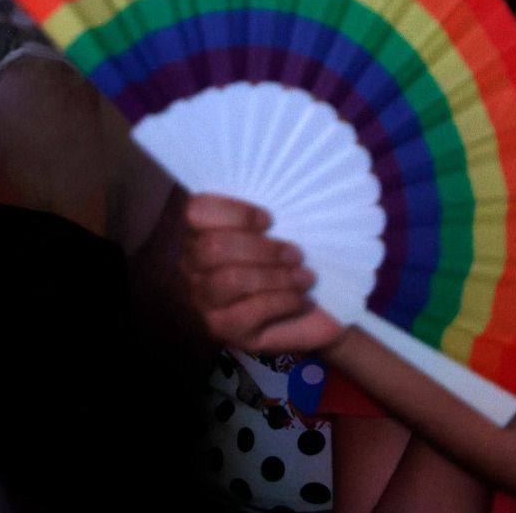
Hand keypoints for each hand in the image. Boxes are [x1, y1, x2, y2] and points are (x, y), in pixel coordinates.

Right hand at [181, 193, 346, 353]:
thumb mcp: (288, 228)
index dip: (233, 213)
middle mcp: (195, 266)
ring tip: (305, 276)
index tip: (270, 219)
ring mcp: (205, 302)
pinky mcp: (224, 331)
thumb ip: (273, 208)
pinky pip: (247, 312)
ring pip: (229, 280)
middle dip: (261, 248)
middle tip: (296, 253)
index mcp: (204, 231)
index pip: (197, 211)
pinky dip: (282, 301)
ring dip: (275, 276)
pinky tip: (302, 298)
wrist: (321, 310)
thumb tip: (281, 184)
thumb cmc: (297, 260)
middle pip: (212, 248)